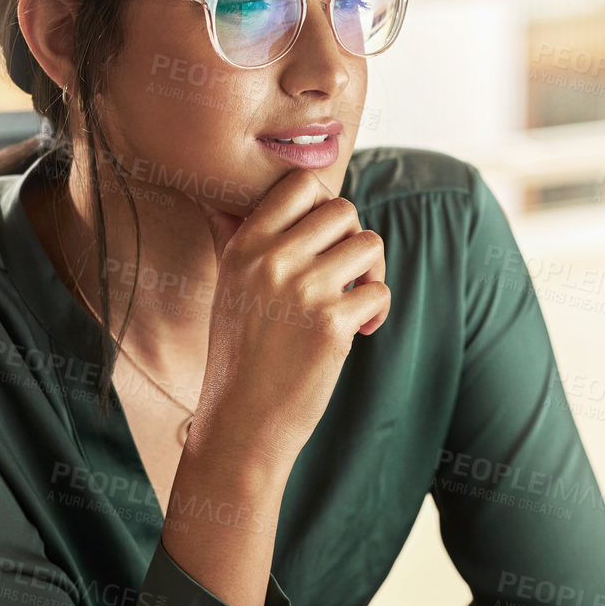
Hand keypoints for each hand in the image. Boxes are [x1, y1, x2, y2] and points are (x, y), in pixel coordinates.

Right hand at [193, 169, 390, 462]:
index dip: (324, 205)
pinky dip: (377, 311)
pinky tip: (361, 331)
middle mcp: (272, 260)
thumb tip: (225, 200)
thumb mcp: (226, 286)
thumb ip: (234, 239)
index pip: (301, 185)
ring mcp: (303, 290)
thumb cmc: (240, 353)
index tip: (324, 239)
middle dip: (353, 240)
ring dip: (373, 272)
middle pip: (343, 209)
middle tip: (345, 275)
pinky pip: (379, 291)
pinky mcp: (331, 324)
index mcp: (245, 245)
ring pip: (370, 244)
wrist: (243, 420)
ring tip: (356, 300)